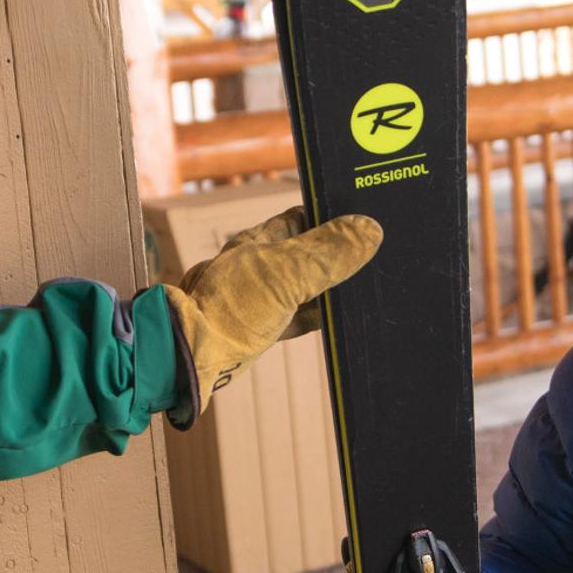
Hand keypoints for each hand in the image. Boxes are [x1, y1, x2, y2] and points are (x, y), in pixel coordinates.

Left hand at [166, 209, 379, 405]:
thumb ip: (327, 253)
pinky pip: (304, 317)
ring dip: (336, 287)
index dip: (335, 216)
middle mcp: (261, 265)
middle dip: (341, 254)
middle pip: (311, 253)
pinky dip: (325, 316)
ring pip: (310, 287)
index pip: (305, 217)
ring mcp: (263, 298)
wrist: (190, 357)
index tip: (370, 218)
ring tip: (373, 285)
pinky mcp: (266, 329)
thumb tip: (370, 229)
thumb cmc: (229, 307)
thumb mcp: (285, 273)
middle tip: (381, 254)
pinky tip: (347, 318)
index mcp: (261, 239)